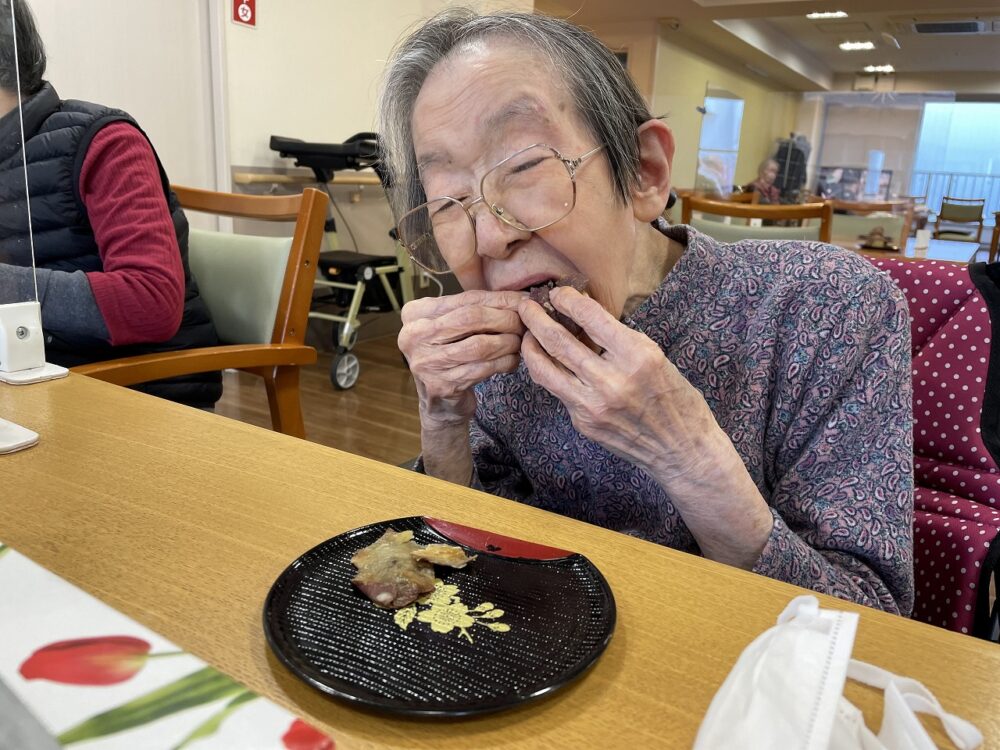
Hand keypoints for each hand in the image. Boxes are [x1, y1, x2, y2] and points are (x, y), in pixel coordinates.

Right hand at [398, 290, 525, 429]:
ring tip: (519, 342)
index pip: (465, 299)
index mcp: (415, 313)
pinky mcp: (440, 385)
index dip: (499, 299)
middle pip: (472, 318)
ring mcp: (425, 362)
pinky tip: (512, 360)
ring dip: (507, 342)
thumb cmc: (450, 356)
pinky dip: (503, 362)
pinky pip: (482, 368)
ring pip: (479, 345)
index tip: (524, 300)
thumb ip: (476, 309)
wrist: (439, 402)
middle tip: (524, 323)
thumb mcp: (453, 327)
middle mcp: (413, 335)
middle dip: (505, 319)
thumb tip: (520, 298)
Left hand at [518, 286, 716, 476]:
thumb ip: (619, 339)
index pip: (591, 318)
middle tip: (526, 305)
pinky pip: (557, 390)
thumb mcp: (656, 357)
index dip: (568, 300)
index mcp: (637, 357)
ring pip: (545, 369)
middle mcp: (612, 381)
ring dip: (530, 346)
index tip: (558, 293)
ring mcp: (593, 405)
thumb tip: (583, 316)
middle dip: (536, 318)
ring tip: (526, 332)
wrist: (681, 450)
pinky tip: (545, 360)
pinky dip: (548, 371)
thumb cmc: (674, 398)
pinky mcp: (584, 423)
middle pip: (559, 342)